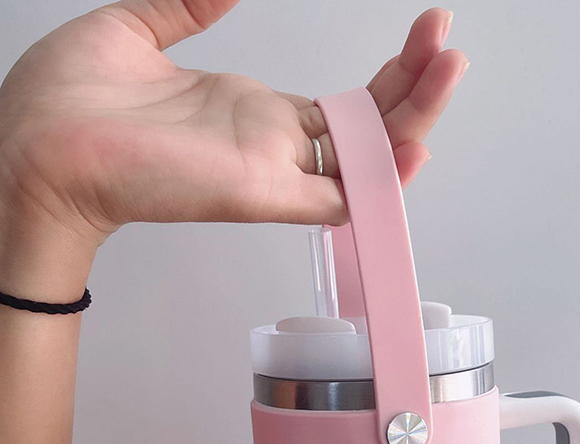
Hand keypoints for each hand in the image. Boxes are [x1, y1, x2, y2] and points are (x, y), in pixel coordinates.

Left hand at [0, 1, 467, 247]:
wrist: (34, 147)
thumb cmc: (73, 103)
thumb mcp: (138, 30)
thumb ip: (189, 6)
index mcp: (252, 112)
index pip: (346, 103)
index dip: (389, 73)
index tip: (421, 28)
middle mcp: (273, 146)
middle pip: (368, 127)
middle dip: (414, 85)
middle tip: (447, 42)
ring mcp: (271, 173)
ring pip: (365, 161)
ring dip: (413, 120)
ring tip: (450, 69)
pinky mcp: (259, 195)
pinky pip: (337, 201)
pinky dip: (380, 182)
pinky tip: (415, 148)